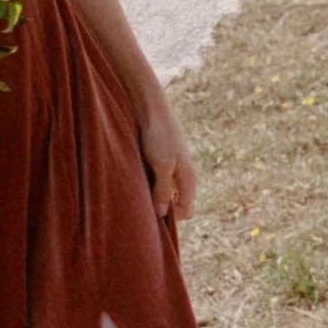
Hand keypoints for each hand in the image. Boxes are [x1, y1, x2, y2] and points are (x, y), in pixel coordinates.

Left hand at [138, 95, 196, 220]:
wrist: (153, 110)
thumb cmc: (159, 136)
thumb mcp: (162, 164)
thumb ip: (163, 189)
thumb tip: (162, 213)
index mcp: (189, 179)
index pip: (186, 211)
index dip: (172, 217)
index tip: (153, 212)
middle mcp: (184, 177)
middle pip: (177, 204)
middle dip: (162, 209)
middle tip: (143, 204)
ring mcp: (175, 170)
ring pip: (168, 194)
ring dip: (155, 197)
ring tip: (139, 192)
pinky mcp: (164, 163)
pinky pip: (160, 183)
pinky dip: (151, 186)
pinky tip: (139, 181)